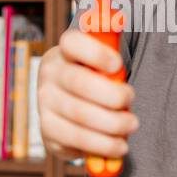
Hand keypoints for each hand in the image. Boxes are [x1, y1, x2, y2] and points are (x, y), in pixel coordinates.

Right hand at [37, 29, 138, 161]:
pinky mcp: (47, 130)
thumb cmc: (96, 79)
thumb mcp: (104, 63)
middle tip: (131, 101)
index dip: (95, 53)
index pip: (73, 43)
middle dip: (112, 95)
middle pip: (79, 82)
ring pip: (79, 114)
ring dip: (111, 123)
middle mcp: (49, 75)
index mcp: (64, 51)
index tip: (118, 64)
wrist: (72, 107)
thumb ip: (113, 56)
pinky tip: (118, 146)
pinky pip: (75, 139)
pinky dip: (101, 145)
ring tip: (131, 125)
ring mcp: (45, 103)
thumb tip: (123, 30)